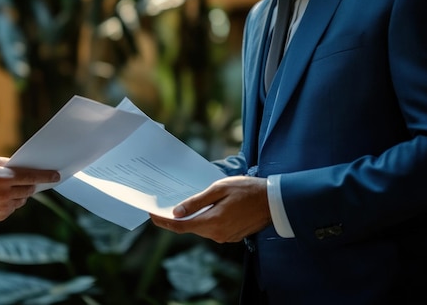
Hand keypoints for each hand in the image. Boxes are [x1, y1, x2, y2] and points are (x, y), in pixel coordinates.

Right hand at [0, 154, 59, 222]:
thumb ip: (4, 163)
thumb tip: (20, 165)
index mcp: (2, 178)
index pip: (31, 176)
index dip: (46, 176)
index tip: (56, 176)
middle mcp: (4, 194)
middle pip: (29, 190)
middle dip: (30, 184)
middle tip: (26, 179)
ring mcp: (1, 207)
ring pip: (21, 201)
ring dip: (19, 194)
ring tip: (5, 187)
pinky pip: (12, 208)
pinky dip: (10, 202)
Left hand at [150, 176, 270, 242]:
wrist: (275, 201)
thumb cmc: (247, 190)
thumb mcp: (219, 189)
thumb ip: (197, 202)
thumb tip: (176, 212)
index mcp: (213, 222)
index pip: (181, 227)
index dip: (164, 222)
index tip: (152, 214)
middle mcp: (217, 234)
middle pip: (190, 227)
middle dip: (177, 218)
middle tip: (164, 204)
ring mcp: (225, 237)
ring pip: (201, 228)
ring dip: (193, 218)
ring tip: (184, 203)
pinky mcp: (231, 236)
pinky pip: (212, 228)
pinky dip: (205, 220)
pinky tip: (204, 208)